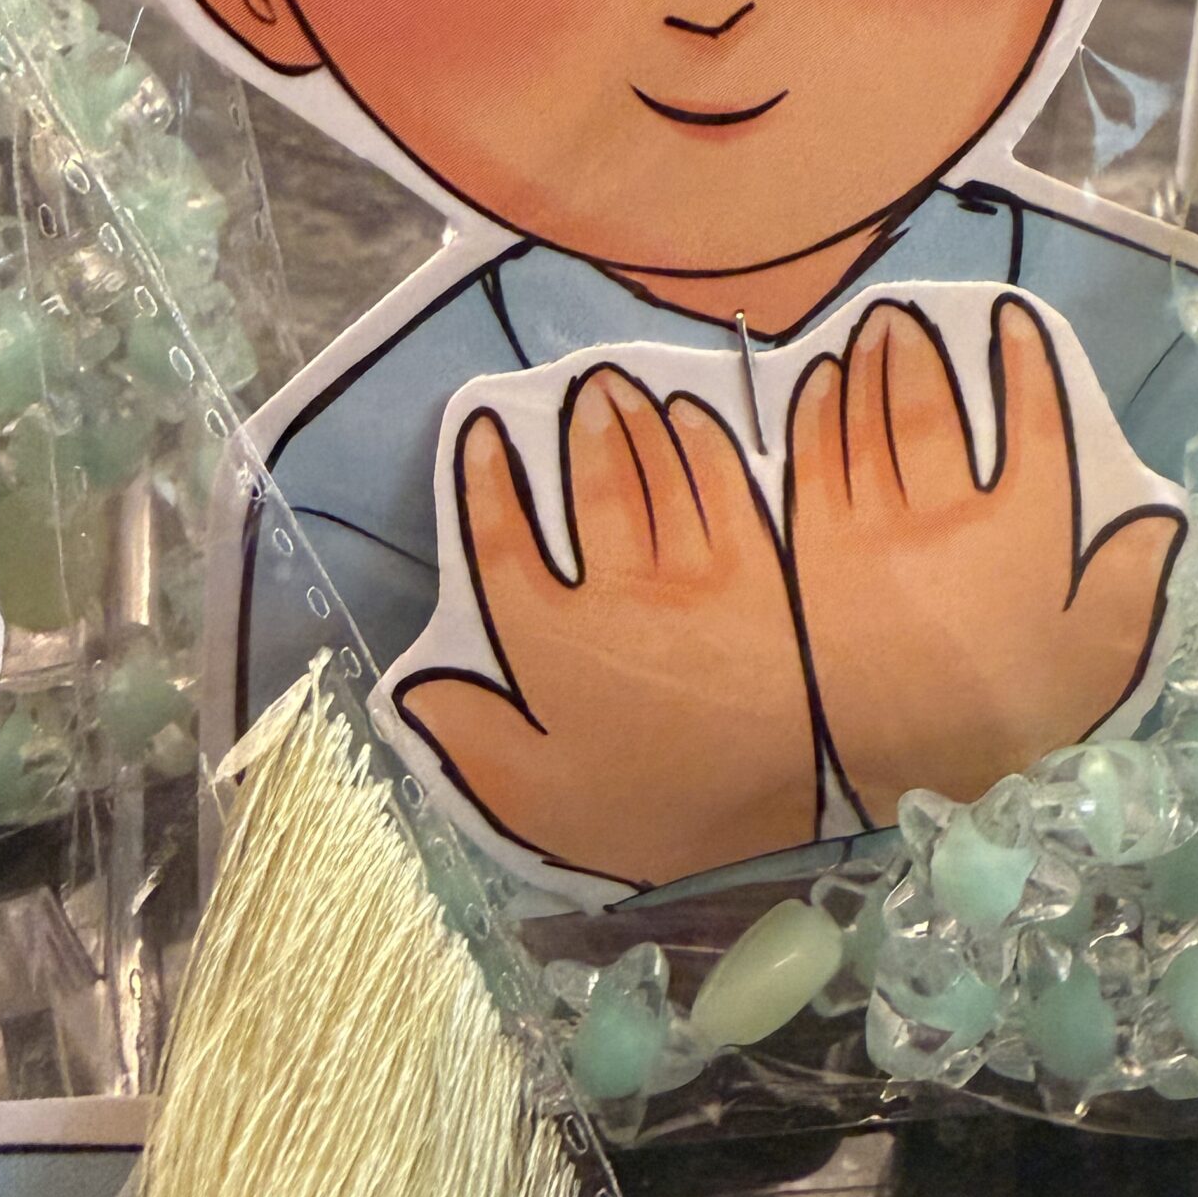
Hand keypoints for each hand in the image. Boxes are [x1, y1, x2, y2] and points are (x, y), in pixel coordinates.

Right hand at [397, 367, 814, 884]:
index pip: (502, 546)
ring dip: (634, 423)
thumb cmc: (657, 811)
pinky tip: (693, 419)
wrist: (786, 799)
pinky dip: (703, 445)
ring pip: (653, 474)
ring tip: (619, 386)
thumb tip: (411, 693)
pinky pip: (721, 486)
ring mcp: (690, 571)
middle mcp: (613, 590)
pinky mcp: (760, 567)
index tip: (477, 432)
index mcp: (551, 645)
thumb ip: (476, 744)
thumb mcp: (544, 801)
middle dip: (579, 431)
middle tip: (577, 387)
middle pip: (589, 491)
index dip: (484, 485)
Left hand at [786, 296, 1182, 818]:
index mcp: (1026, 536)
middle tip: (911, 313)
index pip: (1033, 426)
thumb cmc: (1001, 719)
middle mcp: (950, 514)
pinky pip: (813, 458)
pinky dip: (818, 413)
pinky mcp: (813, 548)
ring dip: (870, 365)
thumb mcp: (1092, 664)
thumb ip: (1131, 590)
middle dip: (924, 352)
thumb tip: (1161, 521)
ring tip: (871, 330)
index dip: (1027, 366)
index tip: (1016, 323)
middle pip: (933, 408)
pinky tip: (819, 387)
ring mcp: (873, 525)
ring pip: (869, 419)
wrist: (882, 773)